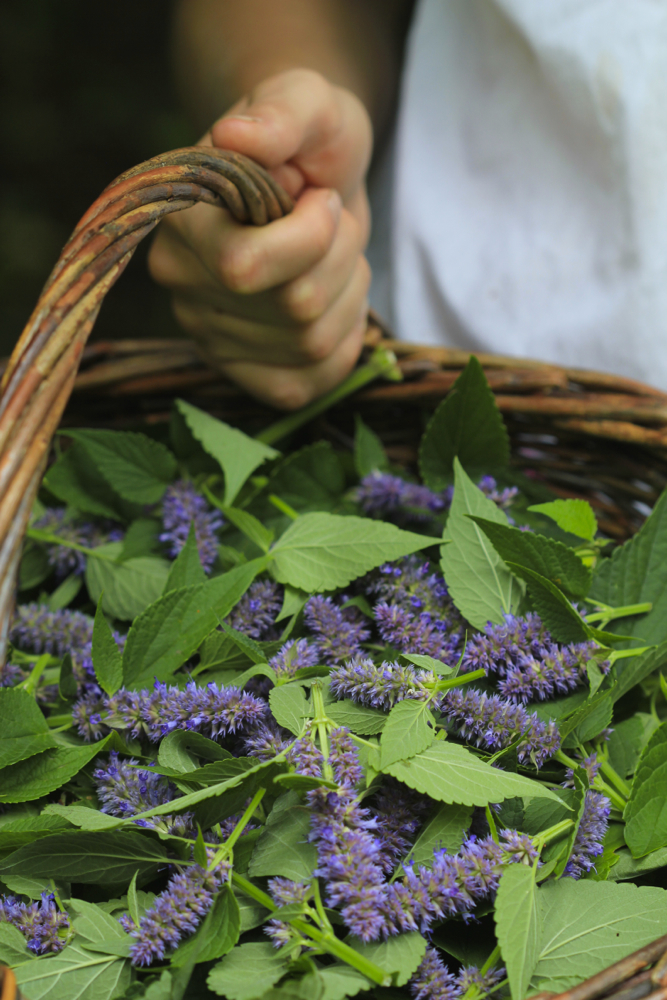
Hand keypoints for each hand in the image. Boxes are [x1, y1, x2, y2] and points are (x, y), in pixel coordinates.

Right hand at [148, 68, 372, 409]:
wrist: (311, 178)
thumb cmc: (307, 141)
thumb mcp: (306, 102)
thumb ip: (280, 114)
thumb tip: (236, 135)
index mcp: (182, 219)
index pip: (245, 268)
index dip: (310, 237)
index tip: (320, 196)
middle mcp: (181, 283)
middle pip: (296, 310)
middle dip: (342, 258)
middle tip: (333, 221)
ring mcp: (208, 334)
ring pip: (313, 345)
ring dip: (349, 294)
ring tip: (333, 254)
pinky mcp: (241, 370)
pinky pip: (306, 386)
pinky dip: (342, 345)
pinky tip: (334, 304)